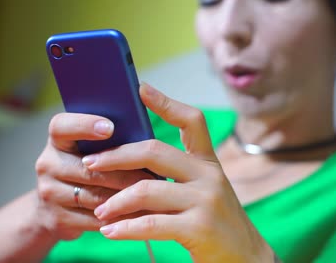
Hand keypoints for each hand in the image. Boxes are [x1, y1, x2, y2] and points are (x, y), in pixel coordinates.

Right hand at [34, 113, 152, 240]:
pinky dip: (120, 218)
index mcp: (58, 140)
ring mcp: (50, 193)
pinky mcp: (57, 219)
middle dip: (125, 173)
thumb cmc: (88, 169)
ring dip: (126, 198)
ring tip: (152, 197)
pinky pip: (95, 219)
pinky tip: (140, 216)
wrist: (55, 208)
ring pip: (96, 196)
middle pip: (89, 169)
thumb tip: (146, 142)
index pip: (62, 126)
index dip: (84, 125)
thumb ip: (110, 142)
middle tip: (153, 176)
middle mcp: (48, 163)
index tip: (110, 128)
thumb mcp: (91, 150)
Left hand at [86, 83, 272, 261]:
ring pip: (147, 189)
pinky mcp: (200, 228)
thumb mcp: (204, 191)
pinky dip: (125, 228)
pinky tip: (110, 232)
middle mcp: (209, 176)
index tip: (140, 88)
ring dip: (115, 201)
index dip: (166, 103)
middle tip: (90, 164)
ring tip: (100, 211)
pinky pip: (151, 224)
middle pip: (155, 151)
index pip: (191, 121)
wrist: (245, 257)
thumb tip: (132, 163)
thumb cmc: (216, 222)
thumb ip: (178, 176)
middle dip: (117, 156)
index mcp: (208, 163)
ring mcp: (206, 200)